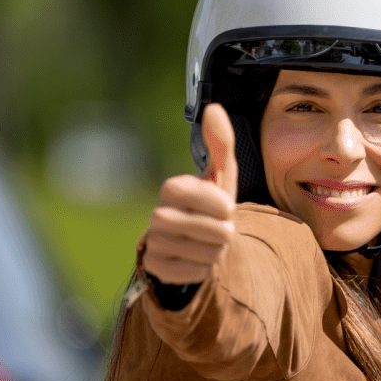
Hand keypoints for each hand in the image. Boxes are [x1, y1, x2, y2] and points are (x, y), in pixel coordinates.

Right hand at [141, 103, 238, 284]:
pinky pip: (194, 273)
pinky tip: (196, 258)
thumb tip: (213, 108)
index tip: (224, 208)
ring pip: (207, 254)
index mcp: (172, 187)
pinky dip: (203, 268)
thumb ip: (221, 144)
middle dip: (225, 233)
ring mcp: (154, 242)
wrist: (195, 241)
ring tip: (207, 242)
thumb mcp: (221, 176)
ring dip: (216, 251)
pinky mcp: (156, 267)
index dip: (226, 208)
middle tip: (218, 229)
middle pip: (215, 231)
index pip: (215, 202)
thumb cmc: (212, 205)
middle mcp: (158, 214)